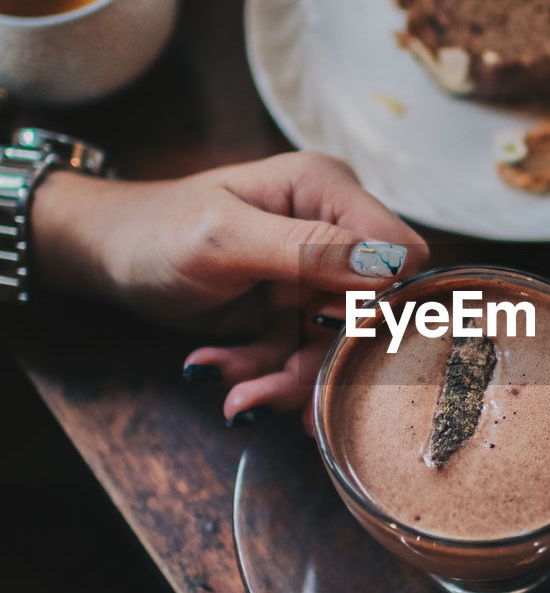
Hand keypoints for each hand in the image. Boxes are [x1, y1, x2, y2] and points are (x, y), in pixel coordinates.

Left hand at [30, 152, 426, 421]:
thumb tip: (387, 267)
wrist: (107, 258)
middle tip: (274, 395)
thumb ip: (307, 248)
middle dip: (322, 359)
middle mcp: (330, 234)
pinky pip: (294, 359)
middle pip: (369, 313)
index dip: (381, 300)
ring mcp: (311, 279)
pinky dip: (258, 376)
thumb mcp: (224, 238)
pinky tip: (213, 371)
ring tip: (237, 400)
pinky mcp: (288, 315)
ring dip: (284, 380)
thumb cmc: (157, 231)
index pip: (400, 251)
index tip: (328, 331)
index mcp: (326, 192)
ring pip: (332, 348)